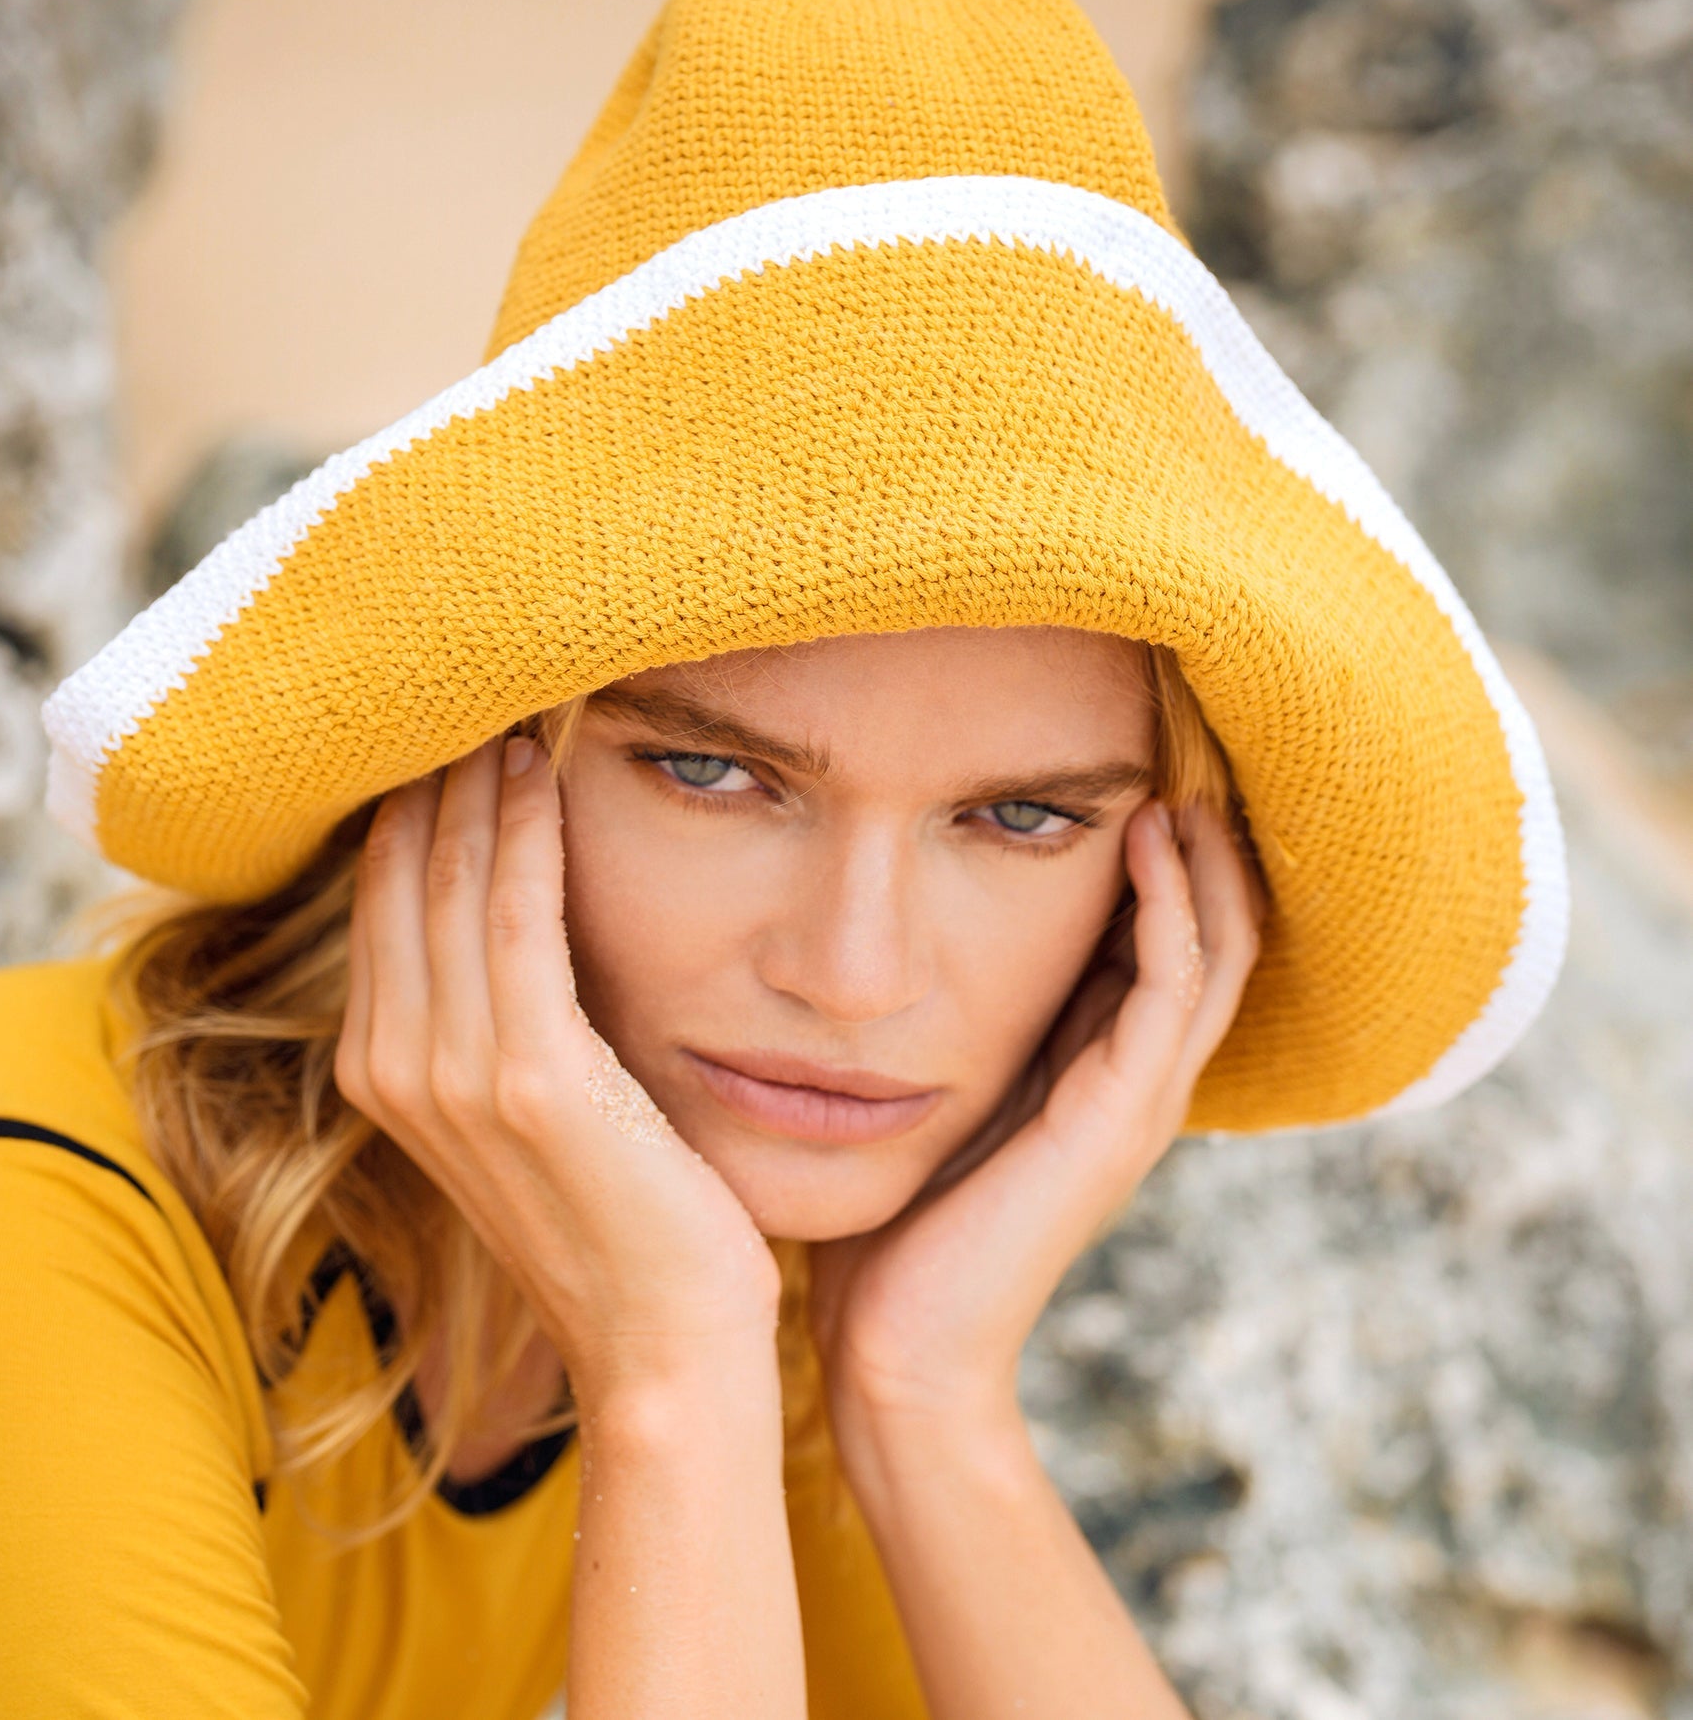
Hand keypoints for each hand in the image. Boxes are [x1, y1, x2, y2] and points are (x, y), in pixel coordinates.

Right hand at [334, 737, 780, 1411]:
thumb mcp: (531, 1107)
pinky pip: (517, 918)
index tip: (453, 717)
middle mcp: (399, 1067)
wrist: (663, 1346)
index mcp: (386, 1070)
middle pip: (402, 875)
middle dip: (437, 771)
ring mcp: (454, 1075)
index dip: (414, 802)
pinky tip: (542, 768)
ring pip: (452, 882)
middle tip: (475, 676)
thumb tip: (521, 901)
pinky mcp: (531, 1079)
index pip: (383, 897)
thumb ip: (502, 1012)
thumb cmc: (619, 1216)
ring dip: (478, 781)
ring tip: (511, 699)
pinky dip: (525, 833)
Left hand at [807, 798, 1263, 1449]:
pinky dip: (1172, 905)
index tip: (1124, 761)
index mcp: (1092, 1070)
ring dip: (1203, 856)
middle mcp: (1134, 1078)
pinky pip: (1175, 986)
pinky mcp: (1120, 1117)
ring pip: (1217, 947)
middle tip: (1174, 742)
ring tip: (1178, 770)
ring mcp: (1138, 1100)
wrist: (897, 1347)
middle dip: (1200, 838)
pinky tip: (1147, 837)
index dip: (1157, 853)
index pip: (1159, 937)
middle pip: (1211, 930)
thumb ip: (932, 1028)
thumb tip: (874, 950)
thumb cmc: (891, 1225)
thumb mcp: (922, 1093)